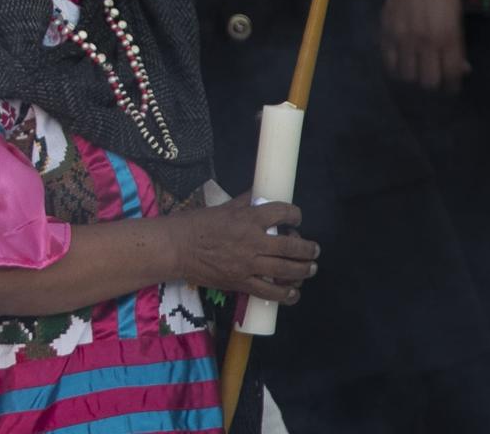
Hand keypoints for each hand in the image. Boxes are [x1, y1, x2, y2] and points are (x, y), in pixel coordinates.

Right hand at [170, 193, 317, 303]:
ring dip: (304, 269)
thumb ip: (244, 202)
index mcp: (248, 218)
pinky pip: (271, 292)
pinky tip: (293, 292)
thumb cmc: (195, 224)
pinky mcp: (242, 283)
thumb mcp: (221, 207)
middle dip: (309, 248)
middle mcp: (254, 241)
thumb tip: (259, 195)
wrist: (175, 248)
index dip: (295, 214)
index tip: (296, 218)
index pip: (283, 213)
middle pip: (293, 245)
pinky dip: (287, 294)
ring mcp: (249, 264)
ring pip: (288, 270)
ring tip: (310, 268)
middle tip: (314, 249)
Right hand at [382, 0, 469, 91]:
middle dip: (434, 84)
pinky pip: (387, 61)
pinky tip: (401, 63)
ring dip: (414, 77)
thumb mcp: (457, 17)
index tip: (452, 88)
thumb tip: (462, 69)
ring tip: (418, 71)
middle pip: (427, 81)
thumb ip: (458, 45)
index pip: (451, 76)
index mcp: (446, 37)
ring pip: (406, 75)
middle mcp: (424, 41)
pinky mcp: (385, 31)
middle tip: (435, 78)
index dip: (453, 86)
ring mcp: (402, 37)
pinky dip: (395, 68)